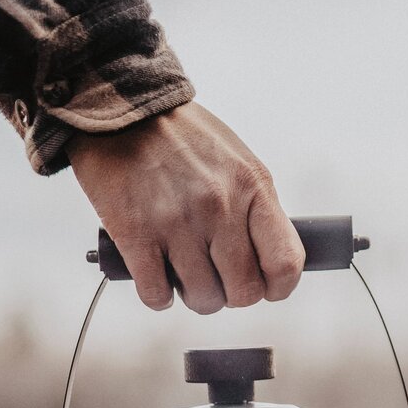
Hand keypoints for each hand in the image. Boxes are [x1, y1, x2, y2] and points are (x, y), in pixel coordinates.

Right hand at [67, 102, 304, 313]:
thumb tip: (269, 263)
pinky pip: (157, 295)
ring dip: (195, 295)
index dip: (278, 288)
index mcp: (252, 187)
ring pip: (203, 300)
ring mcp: (177, 222)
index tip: (265, 287)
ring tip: (184, 273)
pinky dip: (159, 296)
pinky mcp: (135, 233)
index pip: (285, 264)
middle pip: (244, 292)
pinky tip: (157, 278)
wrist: (123, 106)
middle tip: (218, 279)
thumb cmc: (185, 139)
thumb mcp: (238, 163)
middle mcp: (219, 207)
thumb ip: (257, 210)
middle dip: (232, 294)